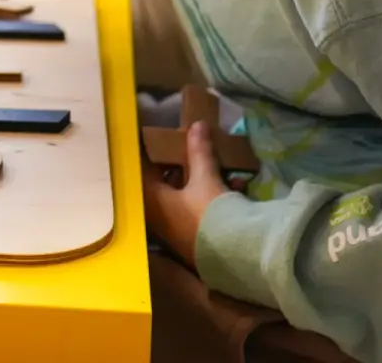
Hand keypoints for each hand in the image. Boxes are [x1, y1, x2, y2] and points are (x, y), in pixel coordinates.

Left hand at [143, 122, 231, 264]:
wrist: (237, 257)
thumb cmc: (210, 214)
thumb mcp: (205, 179)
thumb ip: (199, 152)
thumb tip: (197, 124)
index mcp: (153, 203)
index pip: (142, 173)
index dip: (150, 155)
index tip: (159, 139)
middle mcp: (161, 219)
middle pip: (167, 185)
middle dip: (184, 166)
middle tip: (192, 148)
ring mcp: (180, 231)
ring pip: (188, 197)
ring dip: (206, 180)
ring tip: (225, 167)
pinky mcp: (200, 239)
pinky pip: (204, 211)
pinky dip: (219, 197)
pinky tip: (239, 185)